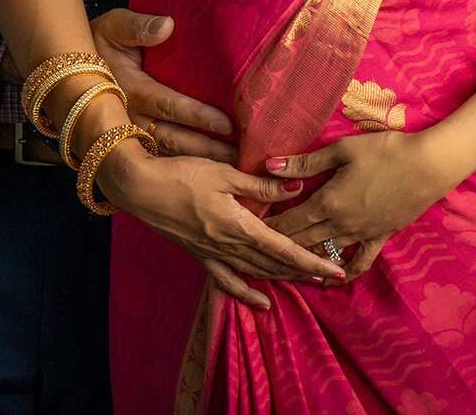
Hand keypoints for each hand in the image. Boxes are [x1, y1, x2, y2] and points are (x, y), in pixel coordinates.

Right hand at [90, 9, 237, 161]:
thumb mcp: (113, 27)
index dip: (198, 116)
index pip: (168, 105)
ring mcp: (129, 135)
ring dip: (200, 164)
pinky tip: (208, 176)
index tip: (227, 124)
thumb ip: (137, 27)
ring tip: (233, 170)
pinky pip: (160, 161)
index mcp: (131, 88)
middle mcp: (130, 118)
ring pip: (168, 155)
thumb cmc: (100, 43)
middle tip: (241, 158)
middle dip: (207, 151)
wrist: (69, 71)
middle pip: (174, 140)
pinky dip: (185, 170)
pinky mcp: (131, 144)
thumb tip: (167, 25)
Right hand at [99, 146, 347, 309]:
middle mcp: (229, 245)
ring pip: (256, 273)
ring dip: (283, 279)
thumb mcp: (224, 172)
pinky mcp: (200, 255)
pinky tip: (261, 303)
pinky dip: (246, 293)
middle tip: (332, 276)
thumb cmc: (181, 174)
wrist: (140, 188)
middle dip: (304, 272)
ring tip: (308, 283)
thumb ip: (260, 184)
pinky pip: (227, 280)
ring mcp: (213, 253)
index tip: (336, 270)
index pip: (284, 249)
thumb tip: (296, 188)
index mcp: (239, 224)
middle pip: (274, 265)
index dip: (312, 261)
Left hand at [261, 133, 455, 280]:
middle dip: (278, 246)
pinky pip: (360, 261)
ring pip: (325, 254)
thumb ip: (306, 163)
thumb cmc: (385, 151)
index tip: (248, 232)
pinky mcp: (380, 237)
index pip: (289, 221)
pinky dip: (344, 273)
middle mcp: (342, 224)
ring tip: (283, 268)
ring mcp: (362, 234)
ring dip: (304, 261)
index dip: (268, 228)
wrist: (429, 165)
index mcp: (328, 202)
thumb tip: (270, 165)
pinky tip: (332, 281)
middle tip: (257, 253)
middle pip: (302, 240)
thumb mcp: (342, 150)